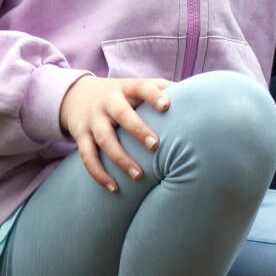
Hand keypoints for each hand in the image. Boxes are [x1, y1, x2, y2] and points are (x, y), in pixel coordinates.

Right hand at [56, 74, 172, 192]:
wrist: (76, 95)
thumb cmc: (121, 95)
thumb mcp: (137, 86)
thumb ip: (164, 88)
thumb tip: (198, 93)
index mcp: (126, 89)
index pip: (141, 87)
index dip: (153, 96)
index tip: (167, 106)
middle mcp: (108, 102)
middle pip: (121, 114)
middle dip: (137, 129)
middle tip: (155, 145)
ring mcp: (93, 120)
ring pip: (105, 140)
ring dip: (121, 159)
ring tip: (139, 176)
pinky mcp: (81, 136)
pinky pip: (88, 157)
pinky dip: (99, 174)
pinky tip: (114, 188)